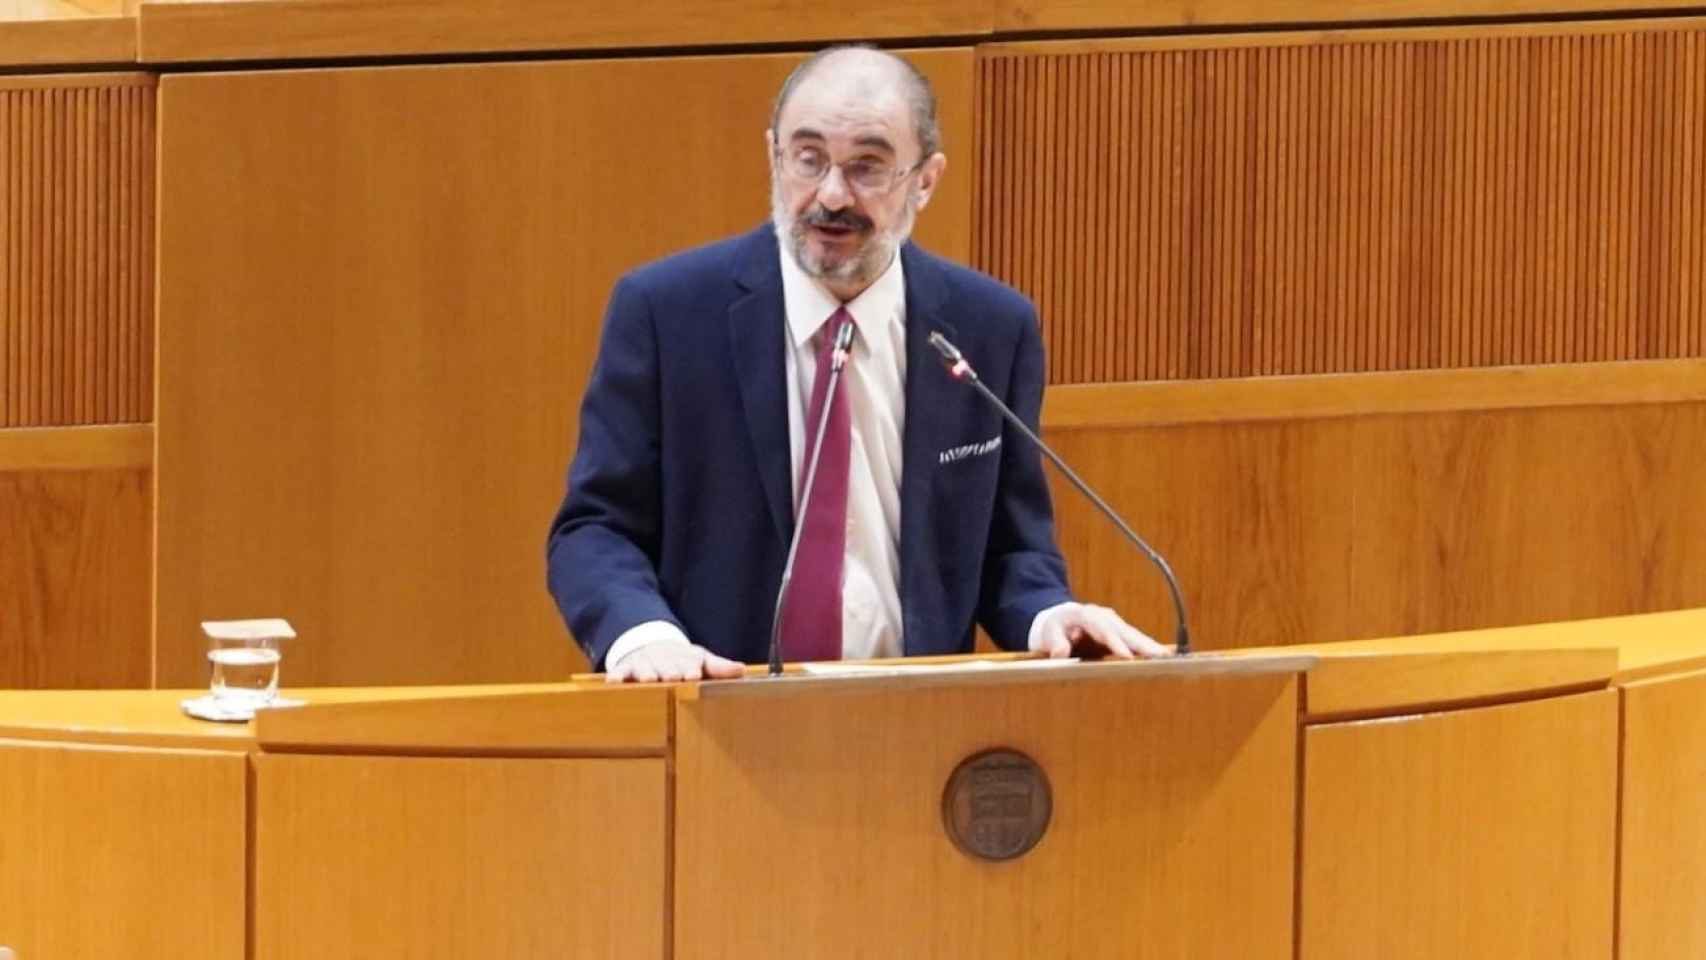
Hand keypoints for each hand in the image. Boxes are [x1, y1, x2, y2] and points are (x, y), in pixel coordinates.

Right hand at [605, 640, 746, 682]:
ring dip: (647, 672)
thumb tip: (742, 669)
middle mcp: (665, 659)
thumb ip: (719, 667)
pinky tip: (614, 681)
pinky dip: (616, 675)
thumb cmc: (681, 660)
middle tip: (672, 676)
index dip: (691, 668)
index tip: (693, 674)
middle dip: (670, 670)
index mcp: (685, 658)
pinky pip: (620, 672)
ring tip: (649, 678)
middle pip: (667, 665)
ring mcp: (645, 663)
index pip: (690, 662)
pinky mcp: (626, 668)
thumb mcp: (702, 660)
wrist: (651, 645)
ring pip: (645, 667)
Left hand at [1034, 603, 1172, 659]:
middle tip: (1159, 655)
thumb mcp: (1048, 633)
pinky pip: (1135, 640)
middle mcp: (1103, 617)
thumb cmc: (1053, 628)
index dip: (1115, 642)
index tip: (1127, 655)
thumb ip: (1054, 642)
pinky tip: (1164, 656)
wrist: (1058, 619)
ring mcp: (1113, 623)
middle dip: (1142, 643)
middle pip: (1124, 630)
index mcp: (1085, 615)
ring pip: (1134, 635)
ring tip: (1168, 657)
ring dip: (1150, 646)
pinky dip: (1149, 648)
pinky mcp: (1120, 632)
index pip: (1102, 629)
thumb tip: (1061, 652)